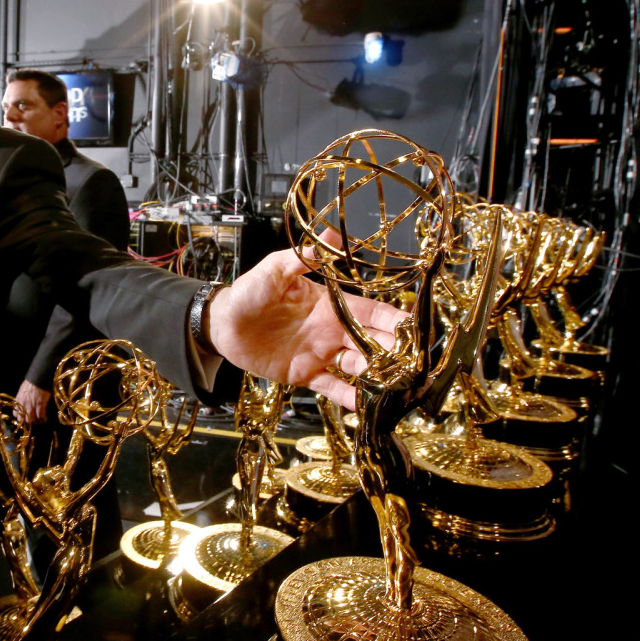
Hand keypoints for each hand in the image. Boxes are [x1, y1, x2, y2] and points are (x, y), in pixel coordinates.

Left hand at [15, 380, 51, 424]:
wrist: (38, 378)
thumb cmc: (31, 382)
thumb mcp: (22, 390)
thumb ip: (21, 398)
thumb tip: (22, 403)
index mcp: (18, 400)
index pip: (16, 414)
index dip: (20, 417)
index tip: (24, 417)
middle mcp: (24, 405)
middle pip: (23, 419)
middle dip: (28, 421)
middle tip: (32, 421)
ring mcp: (32, 406)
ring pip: (32, 419)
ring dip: (35, 421)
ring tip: (39, 420)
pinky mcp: (40, 405)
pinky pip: (40, 416)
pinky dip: (43, 418)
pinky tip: (45, 418)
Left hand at [207, 235, 407, 411]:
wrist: (223, 323)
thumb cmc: (249, 292)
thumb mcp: (276, 270)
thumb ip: (304, 256)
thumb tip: (330, 234)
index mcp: (329, 305)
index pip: (369, 312)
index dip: (391, 318)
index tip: (414, 327)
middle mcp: (331, 331)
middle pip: (371, 342)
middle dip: (394, 351)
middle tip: (415, 362)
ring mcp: (320, 354)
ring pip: (357, 367)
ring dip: (377, 375)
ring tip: (396, 386)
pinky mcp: (304, 374)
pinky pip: (331, 387)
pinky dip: (347, 397)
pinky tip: (363, 405)